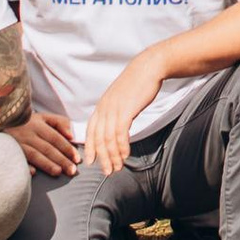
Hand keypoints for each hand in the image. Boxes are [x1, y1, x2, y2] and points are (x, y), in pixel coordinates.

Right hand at [13, 111, 82, 176]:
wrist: (1, 121)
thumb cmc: (27, 122)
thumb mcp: (44, 117)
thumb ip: (60, 122)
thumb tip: (71, 136)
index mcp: (39, 125)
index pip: (56, 138)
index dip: (67, 148)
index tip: (77, 159)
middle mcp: (29, 134)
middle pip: (47, 148)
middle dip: (61, 160)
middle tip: (72, 171)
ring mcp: (18, 143)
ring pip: (34, 155)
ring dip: (47, 164)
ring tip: (58, 172)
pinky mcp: (9, 152)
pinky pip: (18, 160)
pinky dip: (25, 166)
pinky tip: (33, 173)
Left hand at [83, 56, 167, 173]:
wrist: (148, 67)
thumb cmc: (137, 83)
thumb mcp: (120, 97)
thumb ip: (115, 111)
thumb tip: (116, 126)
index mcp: (101, 106)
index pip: (90, 131)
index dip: (90, 147)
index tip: (91, 161)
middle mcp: (104, 109)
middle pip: (98, 139)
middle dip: (102, 157)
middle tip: (107, 171)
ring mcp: (113, 109)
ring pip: (108, 139)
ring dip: (113, 156)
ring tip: (117, 167)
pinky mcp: (125, 110)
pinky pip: (120, 133)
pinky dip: (122, 147)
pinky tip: (126, 155)